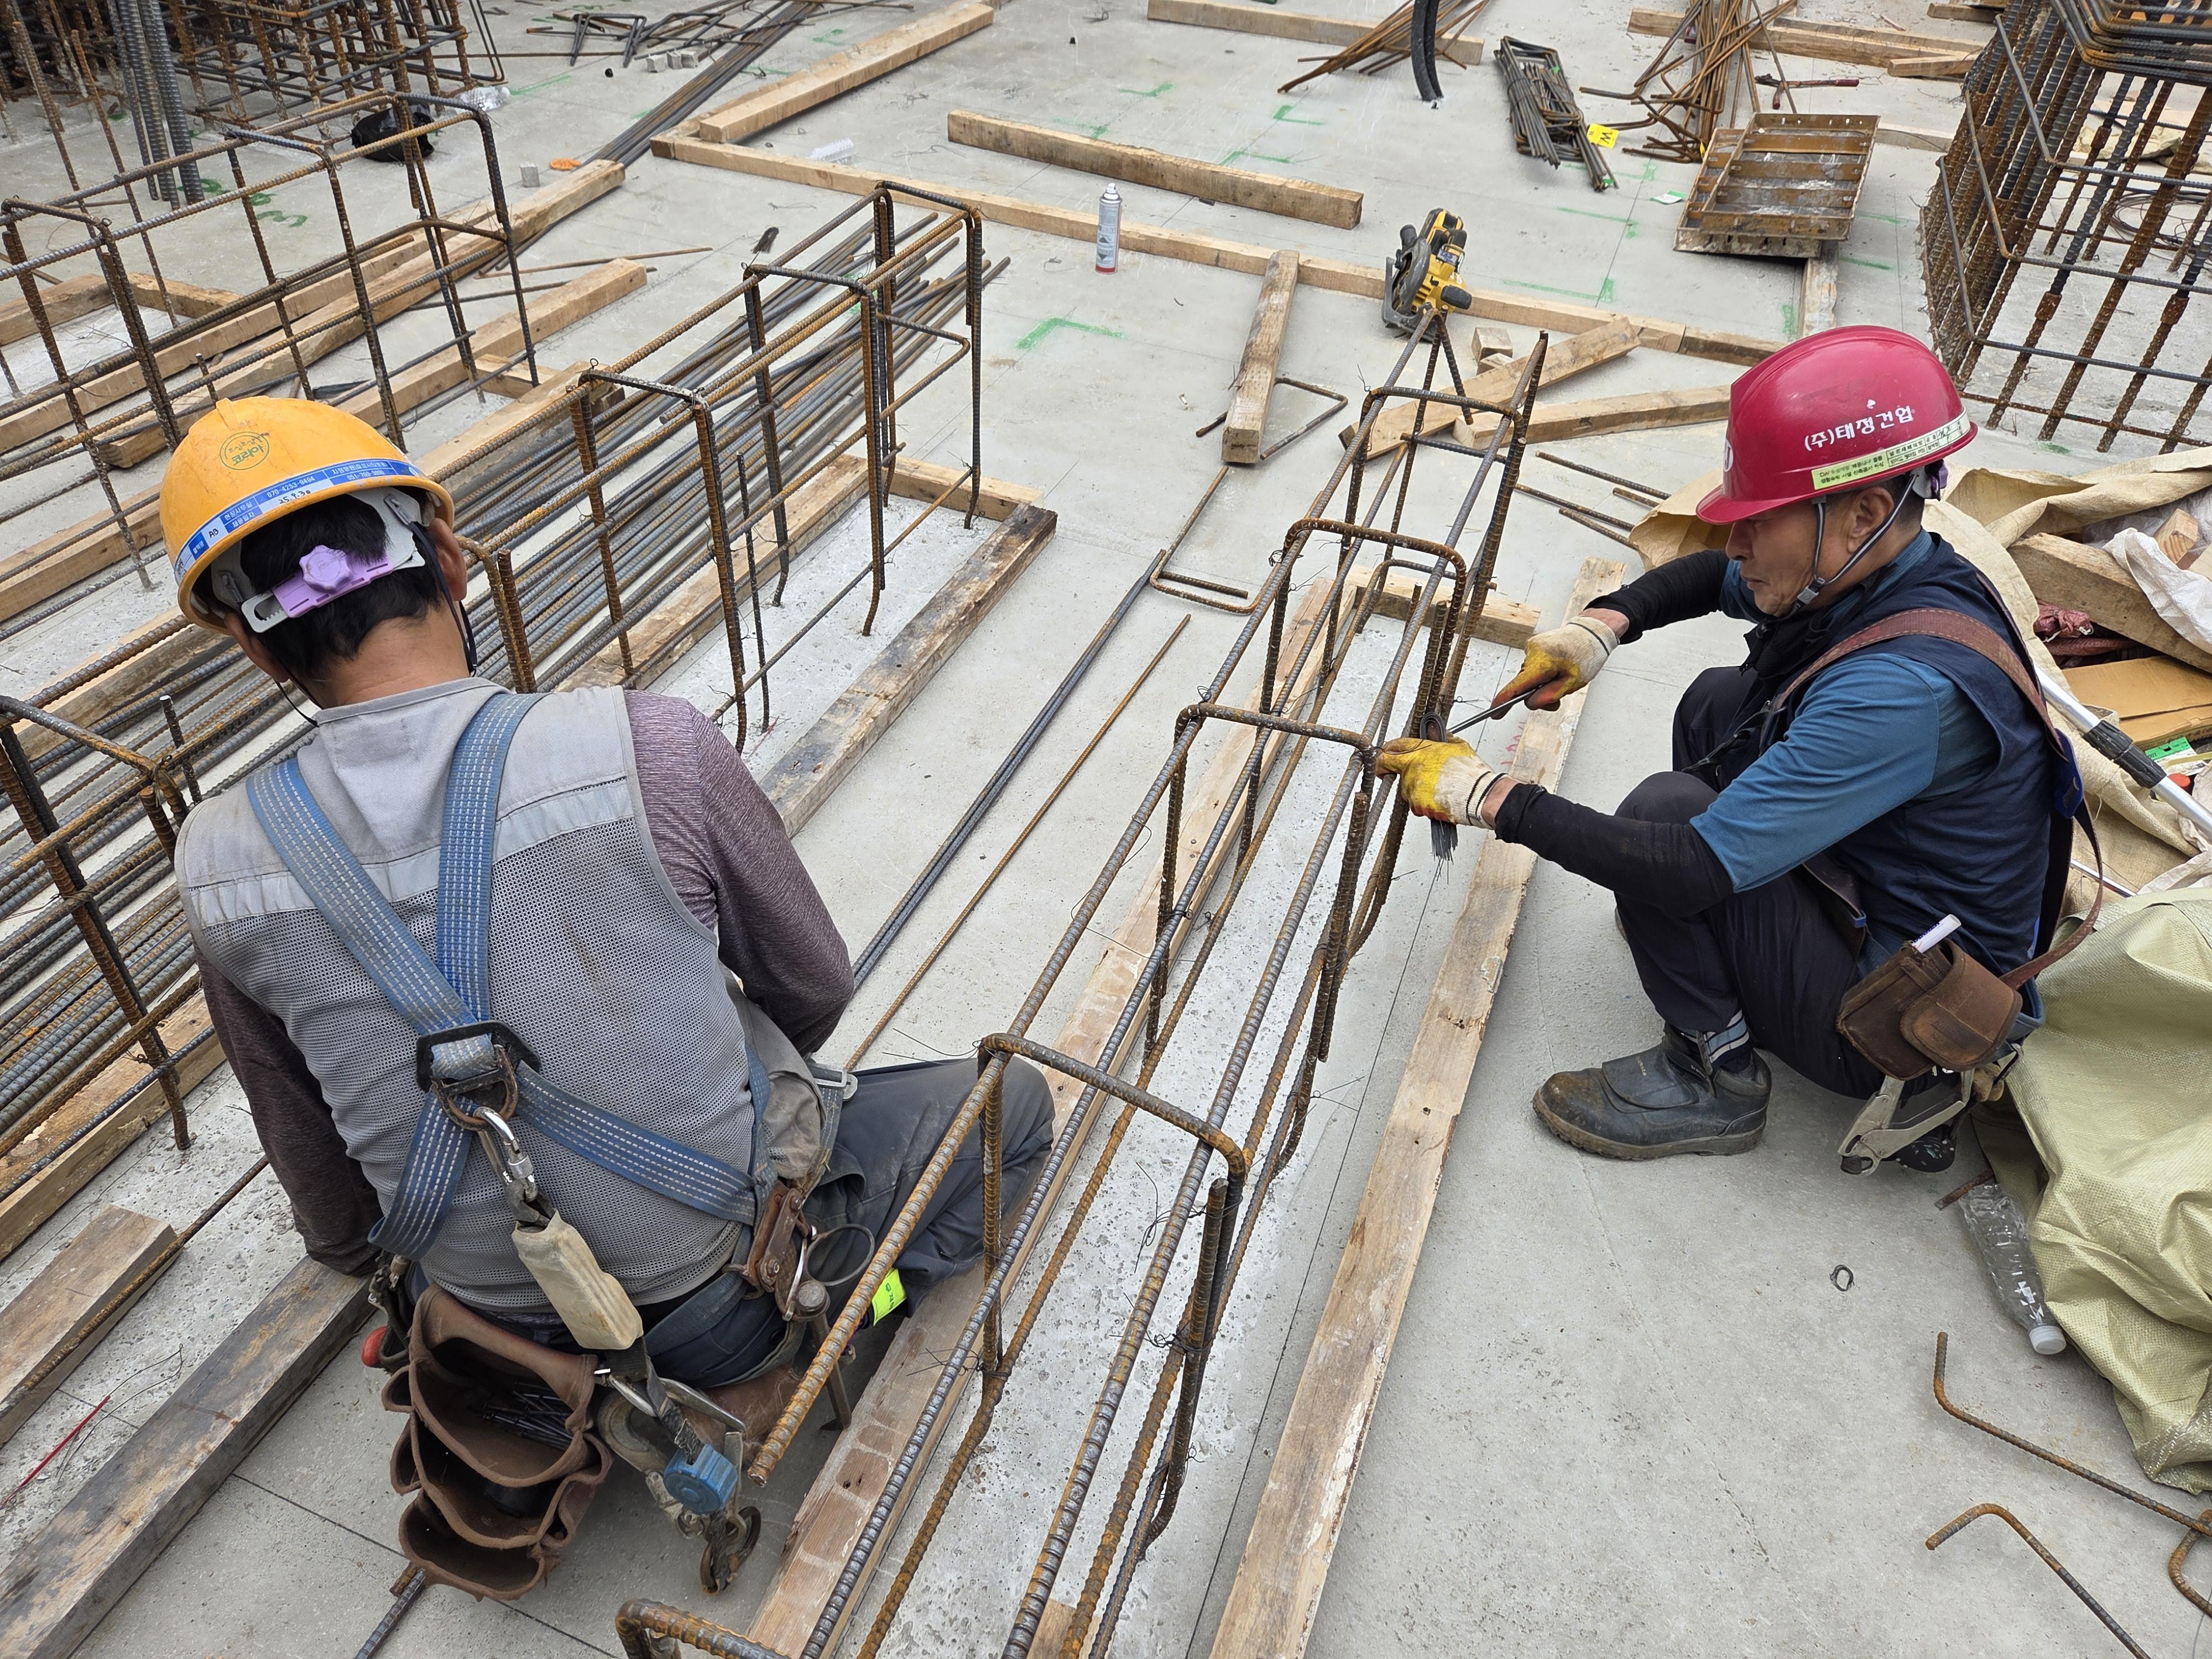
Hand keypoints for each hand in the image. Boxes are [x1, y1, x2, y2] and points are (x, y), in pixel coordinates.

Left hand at [1376, 735, 1504, 825]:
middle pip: (1396, 770)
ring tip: (1436, 789)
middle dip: (1399, 773)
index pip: (1393, 747)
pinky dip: (1423, 803)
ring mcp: (1414, 788)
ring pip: (1406, 789)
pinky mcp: (1417, 804)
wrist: (1479, 794)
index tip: (1383, 755)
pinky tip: (1437, 799)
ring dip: (1416, 789)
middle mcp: (1414, 769)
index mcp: (1421, 752)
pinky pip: (1415, 804)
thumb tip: (1436, 732)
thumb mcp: (1458, 746)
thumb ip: (1442, 738)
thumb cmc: (1471, 772)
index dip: (1386, 751)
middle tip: (1413, 777)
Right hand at [1496, 612, 1620, 709]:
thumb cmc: (1586, 656)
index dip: (1504, 701)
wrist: (1592, 632)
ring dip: (1542, 682)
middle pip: (1524, 684)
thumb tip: (1530, 703)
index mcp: (1543, 661)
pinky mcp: (1533, 645)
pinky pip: (1532, 667)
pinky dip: (1542, 672)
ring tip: (1562, 675)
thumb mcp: (1572, 683)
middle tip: (1559, 693)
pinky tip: (1556, 667)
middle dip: (1537, 693)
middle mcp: (1533, 651)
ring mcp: (1531, 646)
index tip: (1494, 712)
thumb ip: (1549, 696)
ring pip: (1529, 676)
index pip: (1517, 685)